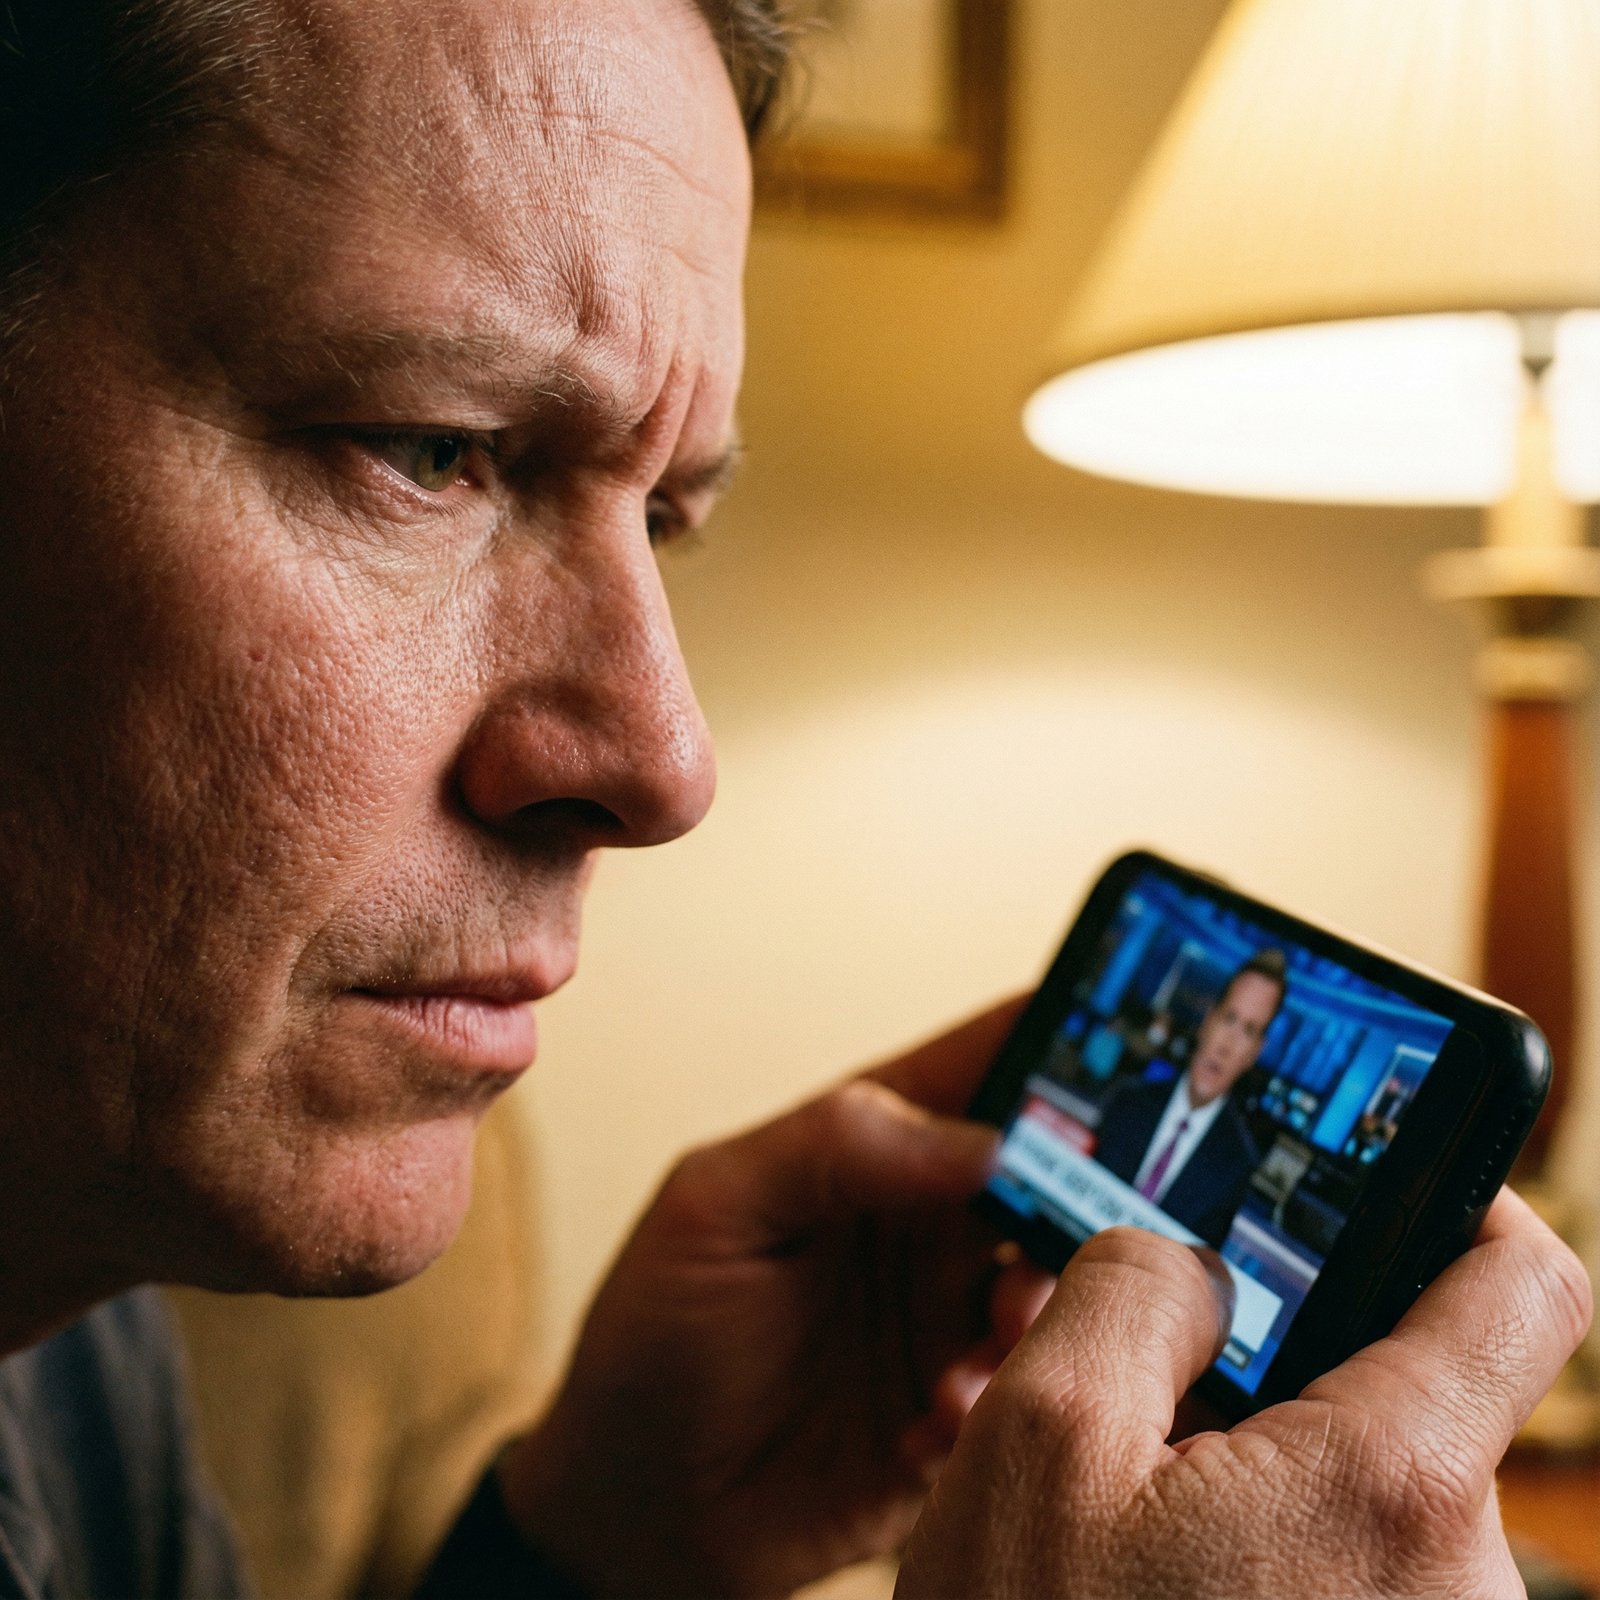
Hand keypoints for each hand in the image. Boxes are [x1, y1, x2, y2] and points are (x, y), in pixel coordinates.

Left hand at [499, 1001, 1054, 1597]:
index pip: (990, 1064)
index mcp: (877, 1147)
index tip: (1138, 1041)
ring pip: (1065, 1285)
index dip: (1067, 1040)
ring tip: (988, 1335)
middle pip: (1057, 1175)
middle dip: (1092, 1192)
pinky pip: (1037, 1391)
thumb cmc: (655, 1338)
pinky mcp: (965, 1410)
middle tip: (1100, 1218)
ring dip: (1049, 1307)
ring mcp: (953, 1317)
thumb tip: (979, 1137)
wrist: (639, 1511)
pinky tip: (934, 1417)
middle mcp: (932, 1223)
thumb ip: (834, 1145)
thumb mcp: (715, 1208)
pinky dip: (1006, 1396)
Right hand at [897, 1189, 1590, 1599]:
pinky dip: (1279, 1559)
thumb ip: (1127, 1289)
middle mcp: (1464, 1588)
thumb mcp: (1038, 1442)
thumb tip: (1190, 1263)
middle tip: (1166, 1399)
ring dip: (1268, 1480)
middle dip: (1295, 1373)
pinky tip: (1171, 1593)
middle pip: (1418, 1396)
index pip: (1521, 1286)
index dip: (1463, 1204)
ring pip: (1377, 1501)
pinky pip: (1363, 1583)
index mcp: (1392, 1487)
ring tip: (1141, 1531)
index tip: (1398, 1184)